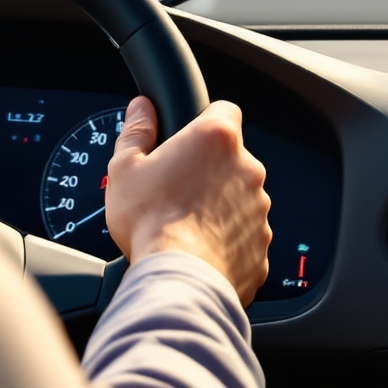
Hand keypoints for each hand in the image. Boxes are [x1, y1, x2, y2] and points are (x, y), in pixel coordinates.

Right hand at [103, 96, 270, 301]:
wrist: (177, 279)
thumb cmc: (151, 221)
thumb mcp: (125, 168)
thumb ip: (136, 131)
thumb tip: (141, 109)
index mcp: (217, 140)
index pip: (224, 111)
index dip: (205, 121)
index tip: (189, 138)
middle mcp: (248, 170)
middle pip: (232, 159)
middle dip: (209, 171)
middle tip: (177, 190)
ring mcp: (259, 209)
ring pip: (240, 198)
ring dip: (220, 206)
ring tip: (185, 225)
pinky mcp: (261, 245)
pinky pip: (244, 235)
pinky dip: (227, 240)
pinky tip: (200, 249)